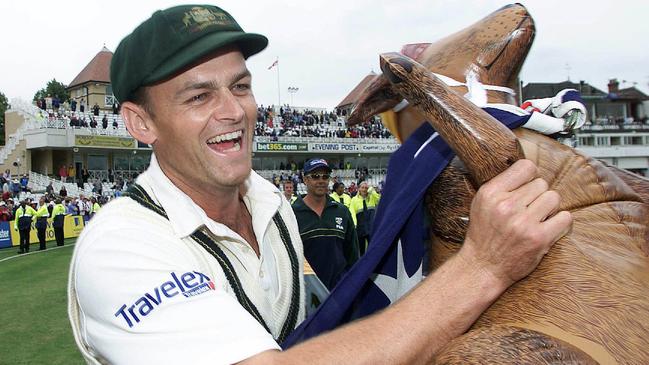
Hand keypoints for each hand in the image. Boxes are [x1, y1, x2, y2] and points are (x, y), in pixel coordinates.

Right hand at [458, 159, 571, 288]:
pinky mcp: (539, 238)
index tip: (527, 187)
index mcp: (490, 193)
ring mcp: (523, 223)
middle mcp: (506, 206)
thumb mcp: (481, 203)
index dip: (529, 176)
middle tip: (528, 209)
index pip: (526, 167)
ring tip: (537, 218)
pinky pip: (564, 218)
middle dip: (537, 196)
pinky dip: (560, 222)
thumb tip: (529, 169)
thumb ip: (502, 185)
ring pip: (554, 197)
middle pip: (541, 183)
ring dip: (549, 208)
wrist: (483, 266)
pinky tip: (548, 227)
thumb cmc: (484, 234)